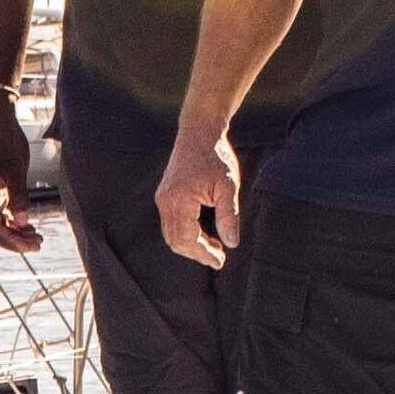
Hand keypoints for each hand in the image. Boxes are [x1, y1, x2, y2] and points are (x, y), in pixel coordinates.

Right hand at [0, 91, 43, 253]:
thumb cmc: (6, 142)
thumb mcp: (16, 169)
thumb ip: (18, 197)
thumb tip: (21, 222)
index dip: (12, 242)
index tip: (32, 246)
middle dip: (16, 241)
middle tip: (38, 244)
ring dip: (16, 232)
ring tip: (36, 236)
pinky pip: (1, 213)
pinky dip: (14, 221)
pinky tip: (27, 223)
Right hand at [153, 125, 244, 265]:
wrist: (199, 132)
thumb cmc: (215, 156)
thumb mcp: (228, 187)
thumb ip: (229, 216)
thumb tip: (231, 244)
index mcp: (180, 200)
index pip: (188, 240)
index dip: (204, 254)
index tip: (221, 261)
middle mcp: (166, 201)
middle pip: (175, 242)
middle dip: (197, 253)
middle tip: (219, 257)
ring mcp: (163, 199)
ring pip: (171, 235)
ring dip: (191, 245)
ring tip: (214, 245)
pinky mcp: (165, 196)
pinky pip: (171, 223)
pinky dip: (186, 233)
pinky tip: (204, 232)